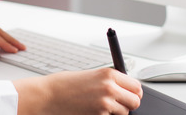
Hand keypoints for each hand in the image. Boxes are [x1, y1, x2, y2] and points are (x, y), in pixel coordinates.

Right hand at [14, 68, 142, 114]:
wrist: (48, 95)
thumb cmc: (65, 84)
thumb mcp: (91, 75)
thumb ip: (109, 81)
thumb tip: (124, 88)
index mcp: (109, 74)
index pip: (136, 86)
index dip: (134, 92)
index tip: (130, 94)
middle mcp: (110, 87)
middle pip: (135, 101)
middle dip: (129, 104)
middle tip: (119, 103)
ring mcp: (105, 103)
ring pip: (125, 113)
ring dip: (117, 112)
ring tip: (101, 106)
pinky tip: (93, 110)